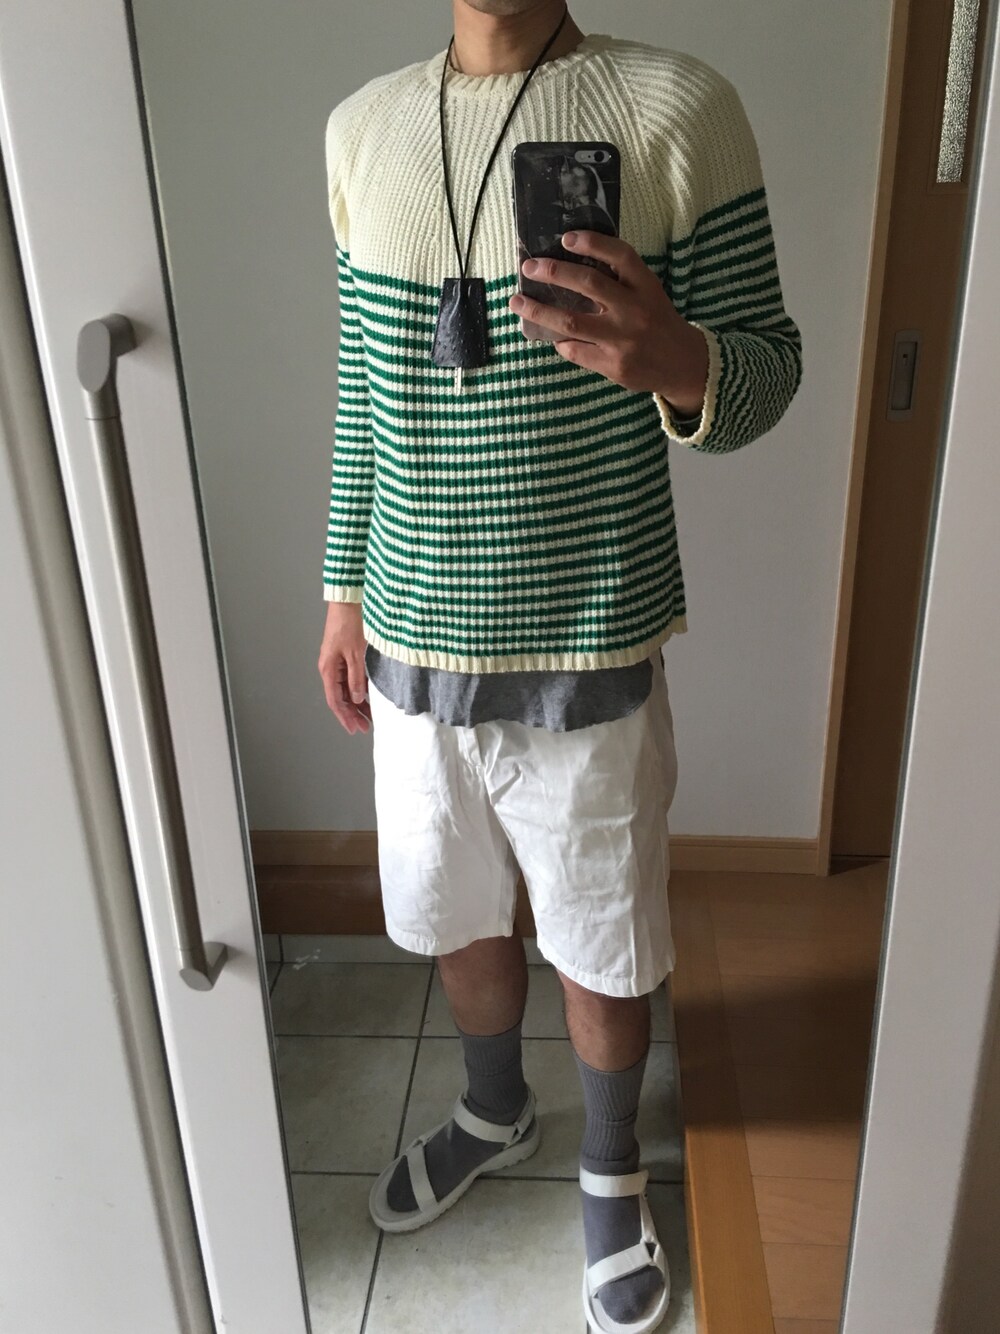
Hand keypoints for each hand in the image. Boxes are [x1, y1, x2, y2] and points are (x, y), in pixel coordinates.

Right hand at [318, 600, 371, 734]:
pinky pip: (349, 678)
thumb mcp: (356, 654)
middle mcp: (330, 668)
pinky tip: (368, 696)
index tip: (356, 729)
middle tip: (365, 727)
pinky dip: (358, 689)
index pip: (335, 701)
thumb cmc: (350, 624)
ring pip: (345, 689)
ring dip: (356, 703)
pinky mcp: (344, 655)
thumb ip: (357, 678)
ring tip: (369, 716)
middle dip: (352, 714)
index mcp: (328, 669)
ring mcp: (336, 661)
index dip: (345, 716)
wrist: (348, 600)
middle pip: (340, 697)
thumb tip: (357, 699)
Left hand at [508, 229, 708, 416]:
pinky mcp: (612, 365)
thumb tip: (569, 266)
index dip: (592, 243)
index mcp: (645, 286)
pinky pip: (574, 350)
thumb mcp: (648, 293)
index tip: (566, 238)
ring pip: (570, 321)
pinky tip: (552, 335)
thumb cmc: (656, 322)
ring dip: (538, 310)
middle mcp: (634, 310)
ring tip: (517, 302)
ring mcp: (622, 339)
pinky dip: (559, 341)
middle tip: (529, 267)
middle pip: (588, 284)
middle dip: (553, 272)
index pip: (620, 256)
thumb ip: (619, 281)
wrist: (682, 364)